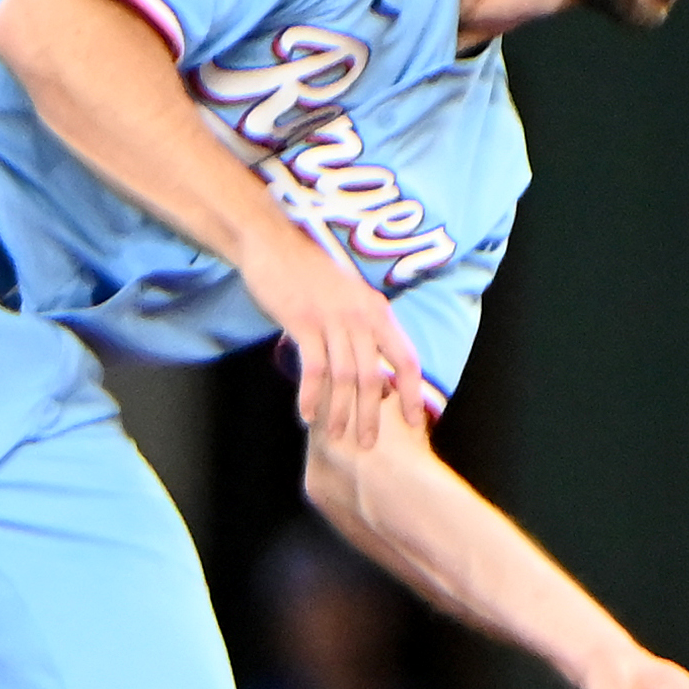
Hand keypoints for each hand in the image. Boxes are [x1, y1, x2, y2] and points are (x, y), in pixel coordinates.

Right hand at [236, 226, 421, 451]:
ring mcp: (333, 318)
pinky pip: (313, 367)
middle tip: (367, 445)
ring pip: (344, 377)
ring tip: (335, 436)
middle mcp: (361, 316)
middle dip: (372, 415)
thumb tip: (373, 366)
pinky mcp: (303, 321)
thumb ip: (363, 327)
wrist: (273, 244)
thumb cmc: (310, 274)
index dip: (413, 393)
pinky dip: (311, 394)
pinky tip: (306, 414)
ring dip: (340, 411)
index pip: (406, 359)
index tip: (415, 422)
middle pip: (374, 376)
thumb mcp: (349, 297)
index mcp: (377, 311)